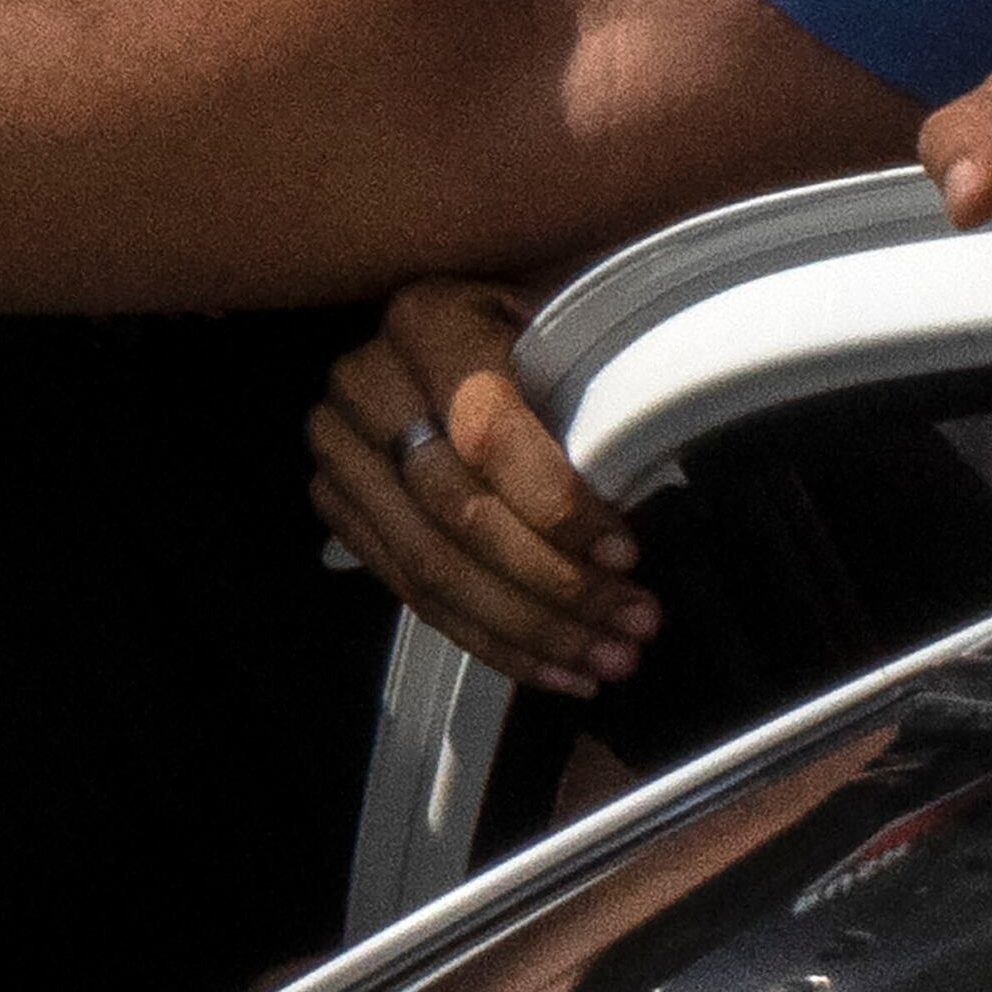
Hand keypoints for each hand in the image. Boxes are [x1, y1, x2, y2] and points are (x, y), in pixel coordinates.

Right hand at [302, 277, 650, 696]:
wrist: (468, 335)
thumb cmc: (547, 325)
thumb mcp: (579, 322)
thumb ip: (605, 383)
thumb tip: (654, 482)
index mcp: (425, 322)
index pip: (488, 434)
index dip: (557, 506)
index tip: (628, 554)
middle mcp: (364, 385)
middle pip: (455, 512)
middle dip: (553, 584)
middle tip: (632, 625)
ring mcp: (339, 452)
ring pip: (429, 565)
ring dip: (525, 628)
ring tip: (606, 661)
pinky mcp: (337, 507)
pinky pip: (408, 592)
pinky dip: (486, 638)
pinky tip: (554, 670)